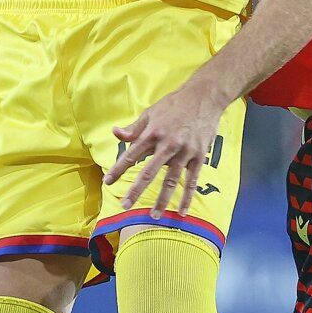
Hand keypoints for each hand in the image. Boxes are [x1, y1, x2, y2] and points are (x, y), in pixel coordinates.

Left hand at [104, 81, 224, 213]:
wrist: (204, 97)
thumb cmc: (174, 104)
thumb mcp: (150, 113)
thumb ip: (133, 128)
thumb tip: (114, 133)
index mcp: (152, 133)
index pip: (131, 155)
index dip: (118, 170)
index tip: (107, 183)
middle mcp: (167, 144)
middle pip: (149, 172)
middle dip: (136, 190)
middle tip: (125, 205)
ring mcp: (185, 152)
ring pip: (171, 181)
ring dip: (162, 200)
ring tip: (155, 215)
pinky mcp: (199, 156)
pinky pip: (192, 181)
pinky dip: (187, 197)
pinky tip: (181, 211)